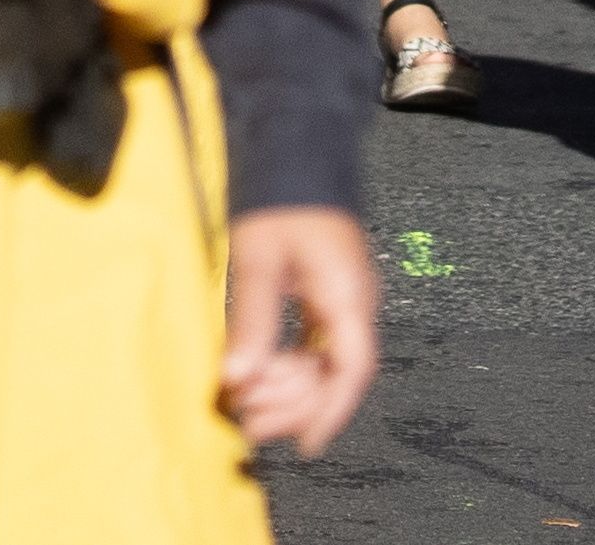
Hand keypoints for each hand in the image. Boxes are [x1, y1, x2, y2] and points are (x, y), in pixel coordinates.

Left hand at [218, 204, 377, 458]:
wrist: (297, 149)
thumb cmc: (279, 198)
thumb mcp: (257, 258)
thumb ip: (253, 319)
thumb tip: (239, 377)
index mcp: (348, 295)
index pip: (351, 370)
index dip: (330, 413)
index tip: (304, 445)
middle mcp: (354, 303)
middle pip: (336, 375)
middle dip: (296, 406)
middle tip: (249, 424)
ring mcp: (344, 299)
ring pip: (325, 362)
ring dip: (290, 388)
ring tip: (246, 402)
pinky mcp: (328, 293)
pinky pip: (316, 343)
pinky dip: (290, 364)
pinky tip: (261, 373)